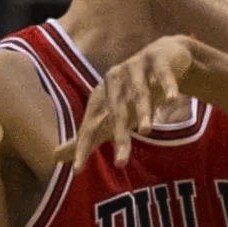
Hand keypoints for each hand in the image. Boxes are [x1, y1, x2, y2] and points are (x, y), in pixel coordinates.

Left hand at [52, 35, 194, 170]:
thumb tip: (56, 157)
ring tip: (146, 131)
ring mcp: (137, 68)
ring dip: (143, 111)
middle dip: (119, 136)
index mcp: (102, 94)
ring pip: (139, 94)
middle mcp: (115, 80)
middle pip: (116, 112)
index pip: (90, 124)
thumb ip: (90, 134)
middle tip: (120, 163)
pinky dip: (167, 86)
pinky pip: (163, 75)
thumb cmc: (135, 90)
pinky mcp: (159, 60)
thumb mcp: (113, 112)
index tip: (78, 170)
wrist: (165, 56)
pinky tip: (171, 100)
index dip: (83, 146)